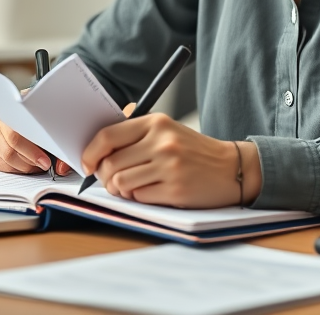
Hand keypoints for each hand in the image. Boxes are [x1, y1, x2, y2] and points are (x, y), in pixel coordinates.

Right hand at [0, 115, 72, 175]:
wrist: (35, 111)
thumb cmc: (46, 117)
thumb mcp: (56, 126)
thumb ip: (60, 147)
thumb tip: (62, 167)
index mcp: (13, 108)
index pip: (16, 135)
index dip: (32, 152)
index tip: (46, 162)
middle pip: (9, 149)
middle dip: (30, 162)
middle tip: (45, 166)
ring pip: (4, 158)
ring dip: (23, 166)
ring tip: (38, 165)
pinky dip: (14, 168)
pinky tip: (27, 165)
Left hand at [80, 112, 261, 207]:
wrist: (231, 167)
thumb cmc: (193, 151)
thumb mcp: (167, 130)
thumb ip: (135, 133)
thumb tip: (97, 148)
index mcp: (156, 122)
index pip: (107, 136)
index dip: (90, 153)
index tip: (88, 164)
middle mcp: (162, 142)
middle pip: (111, 164)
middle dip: (105, 177)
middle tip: (112, 181)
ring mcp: (169, 166)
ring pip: (121, 183)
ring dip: (121, 190)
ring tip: (132, 187)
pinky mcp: (175, 189)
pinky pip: (139, 197)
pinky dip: (139, 197)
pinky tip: (152, 191)